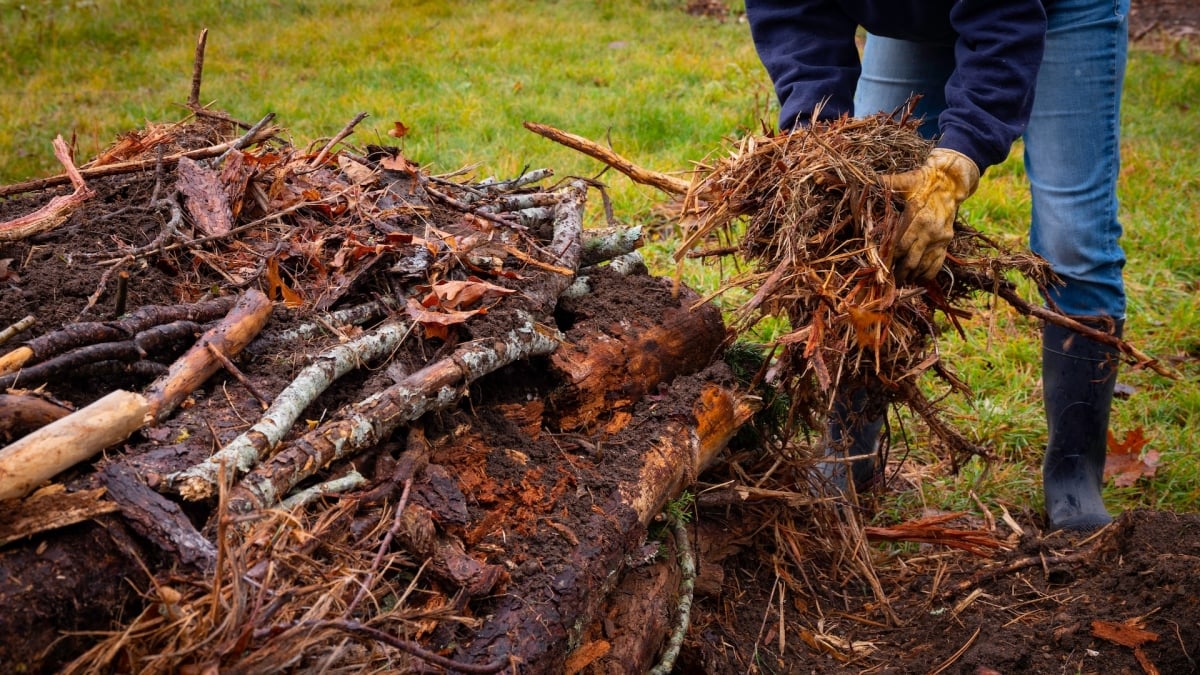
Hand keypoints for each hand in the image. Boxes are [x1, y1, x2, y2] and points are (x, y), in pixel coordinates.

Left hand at [880, 148, 978, 281]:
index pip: (901, 246)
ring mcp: (940, 239)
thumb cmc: (923, 181)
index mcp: (919, 218)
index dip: (889, 259)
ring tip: (899, 281)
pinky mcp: (947, 242)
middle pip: (911, 261)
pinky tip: (917, 278)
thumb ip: (886, 183)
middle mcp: (930, 232)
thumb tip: (865, 179)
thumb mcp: (905, 181)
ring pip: (924, 266)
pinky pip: (938, 264)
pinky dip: (927, 274)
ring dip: (911, 276)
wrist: (950, 182)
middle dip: (898, 273)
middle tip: (886, 281)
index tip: (879, 267)